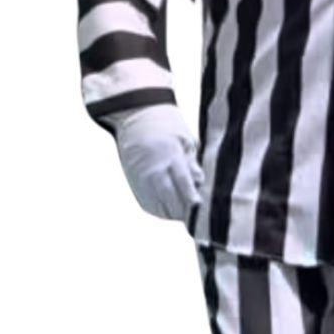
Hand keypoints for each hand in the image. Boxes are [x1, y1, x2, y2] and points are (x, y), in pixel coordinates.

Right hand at [113, 105, 203, 219]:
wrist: (136, 116)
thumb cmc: (167, 125)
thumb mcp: (185, 138)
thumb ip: (192, 162)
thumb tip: (199, 184)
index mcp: (168, 152)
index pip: (181, 180)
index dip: (191, 196)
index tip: (200, 206)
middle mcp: (152, 166)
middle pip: (168, 196)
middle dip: (183, 209)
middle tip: (197, 217)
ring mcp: (140, 175)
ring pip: (156, 203)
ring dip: (172, 213)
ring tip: (186, 216)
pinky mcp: (133, 181)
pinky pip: (147, 203)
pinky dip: (160, 211)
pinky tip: (171, 212)